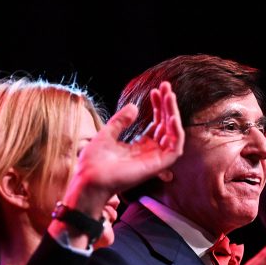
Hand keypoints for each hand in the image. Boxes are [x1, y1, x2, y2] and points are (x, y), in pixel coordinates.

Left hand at [61, 81, 183, 219]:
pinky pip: (175, 149)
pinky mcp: (157, 166)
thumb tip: (134, 106)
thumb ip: (121, 121)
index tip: (154, 91)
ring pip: (173, 135)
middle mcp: (149, 153)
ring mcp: (154, 159)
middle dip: (167, 106)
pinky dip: (176, 132)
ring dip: (173, 114)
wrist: (89, 178)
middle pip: (165, 126)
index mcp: (138, 148)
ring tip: (170, 95)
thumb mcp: (106, 134)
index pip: (155, 125)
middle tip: (166, 86)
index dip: (157, 107)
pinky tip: (172, 116)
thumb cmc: (94, 162)